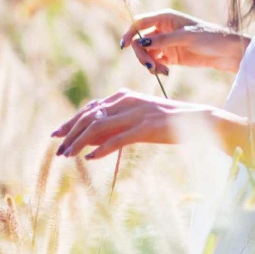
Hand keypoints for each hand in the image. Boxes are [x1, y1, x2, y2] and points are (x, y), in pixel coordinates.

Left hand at [50, 88, 218, 159]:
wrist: (197, 119)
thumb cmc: (168, 120)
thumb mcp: (139, 117)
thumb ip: (116, 123)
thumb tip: (89, 139)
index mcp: (126, 95)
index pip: (90, 107)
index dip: (71, 121)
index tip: (57, 134)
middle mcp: (128, 101)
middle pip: (90, 115)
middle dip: (70, 132)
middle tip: (57, 148)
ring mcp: (137, 113)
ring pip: (98, 126)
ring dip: (79, 142)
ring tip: (68, 155)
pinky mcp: (146, 127)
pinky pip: (118, 139)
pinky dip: (102, 149)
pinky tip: (91, 158)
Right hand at [119, 9, 247, 73]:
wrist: (228, 52)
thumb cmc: (211, 37)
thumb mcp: (187, 37)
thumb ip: (164, 40)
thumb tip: (141, 42)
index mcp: (166, 18)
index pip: (140, 22)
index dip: (130, 32)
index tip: (124, 46)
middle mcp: (163, 29)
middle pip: (140, 41)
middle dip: (142, 54)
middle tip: (151, 66)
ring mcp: (166, 44)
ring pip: (146, 54)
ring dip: (150, 63)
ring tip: (163, 71)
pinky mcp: (171, 57)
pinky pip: (155, 62)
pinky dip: (157, 68)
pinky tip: (166, 72)